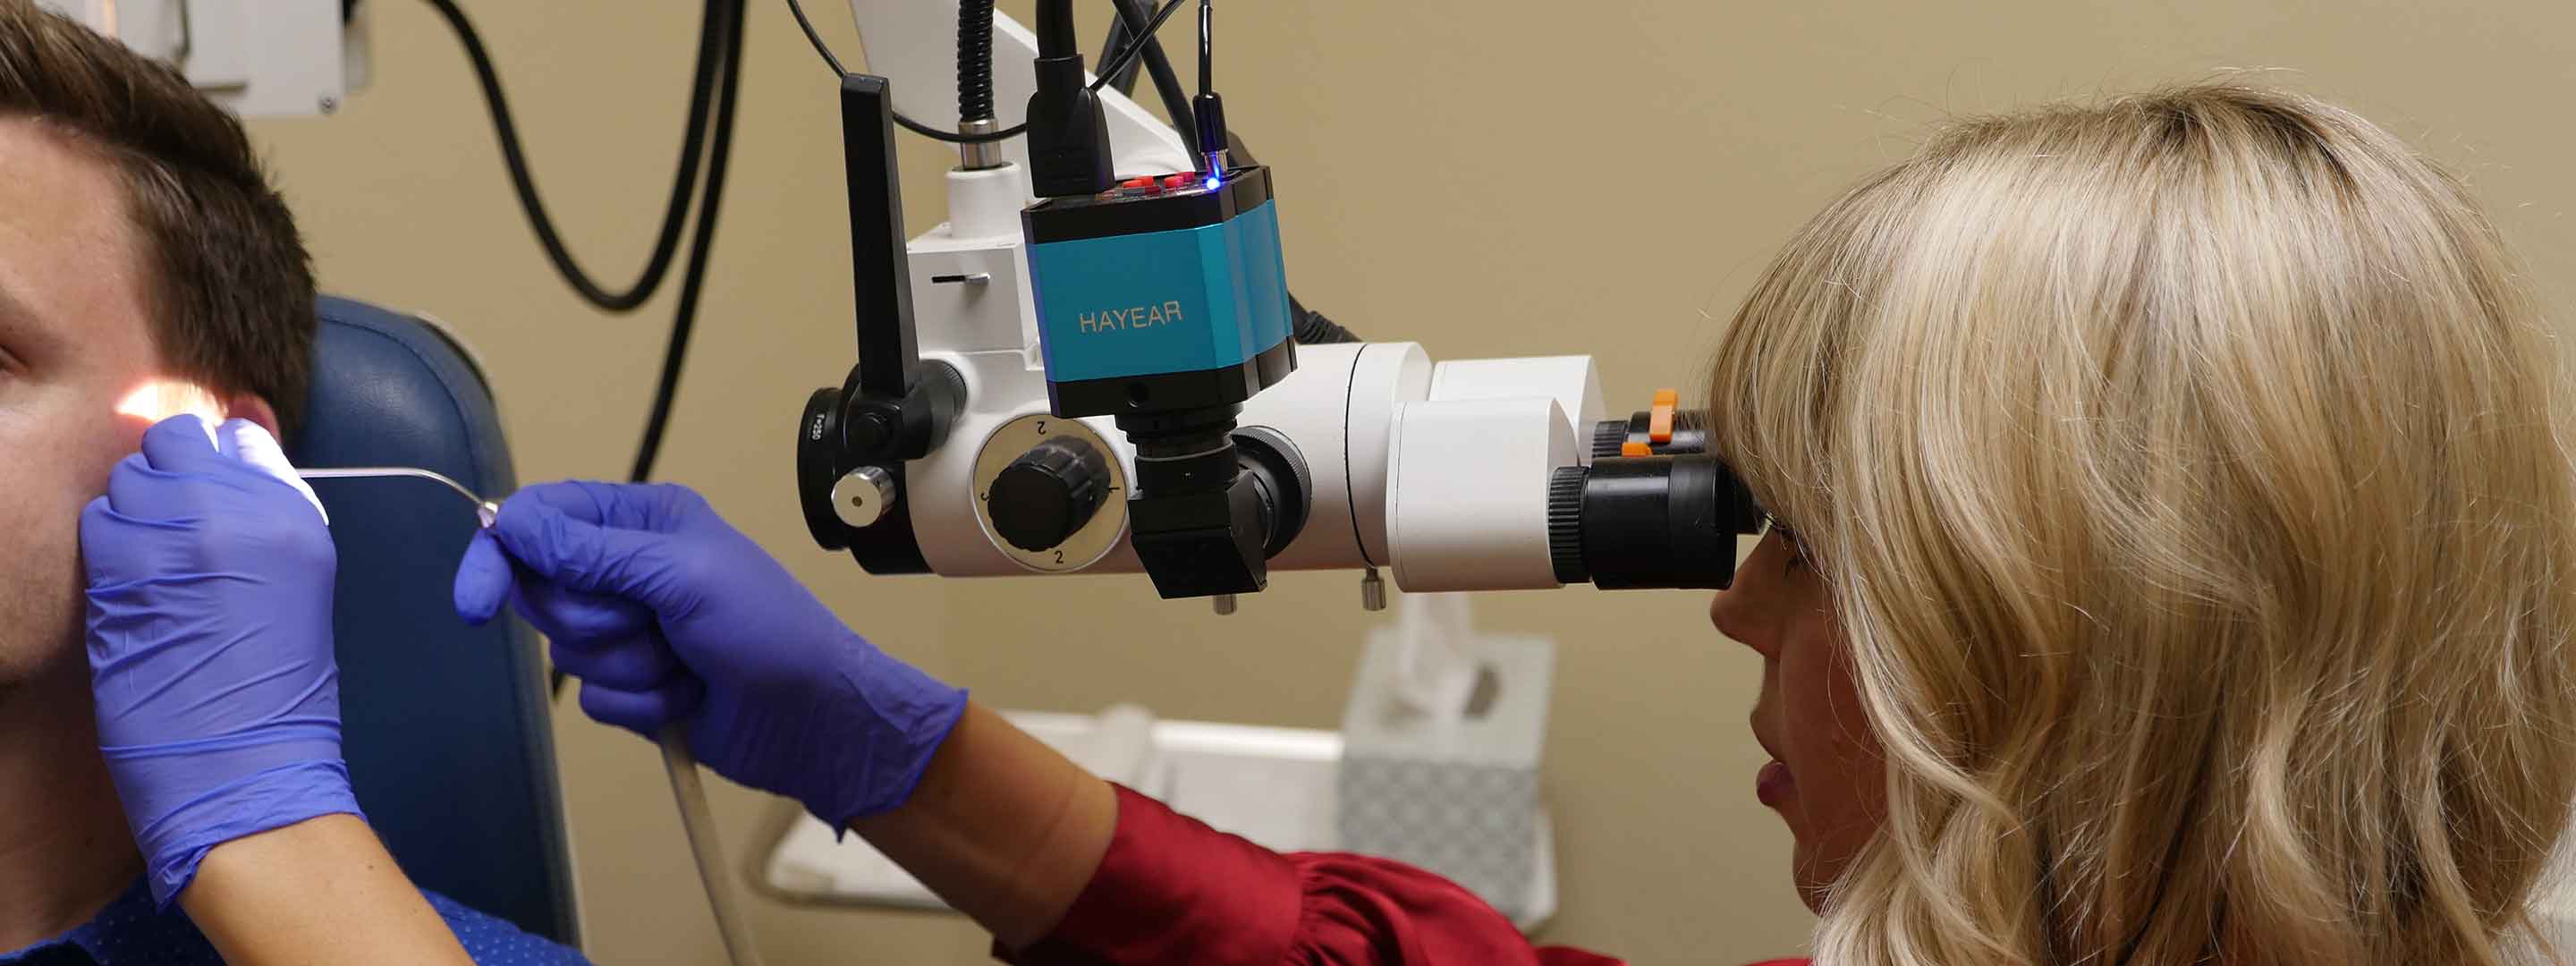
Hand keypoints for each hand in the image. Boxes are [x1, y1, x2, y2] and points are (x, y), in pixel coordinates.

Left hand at [82, 415, 355, 904]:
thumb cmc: (275, 682)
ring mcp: (182, 534)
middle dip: (167, 482)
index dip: (214, 471)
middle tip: (176, 543)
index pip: (237, 437)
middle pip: (174, 443)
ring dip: (132, 517)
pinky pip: (98, 522)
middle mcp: (242, 509)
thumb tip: (243, 413)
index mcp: (296, 513)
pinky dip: (105, 552)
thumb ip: (262, 494)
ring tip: (155, 574)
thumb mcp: (295, 574)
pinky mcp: (127, 567)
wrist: (249, 759)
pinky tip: (131, 594)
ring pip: (129, 479)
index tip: (213, 514)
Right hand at [452, 481, 966, 826]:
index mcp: (642, 520)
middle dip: (594, 620)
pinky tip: (689, 698)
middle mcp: (629, 568)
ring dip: (629, 666)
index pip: (540, 520)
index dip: (500, 557)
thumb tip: (510, 523)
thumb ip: (594, 551)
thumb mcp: (684, 575)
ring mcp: (631, 630)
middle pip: (543, 592)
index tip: (475, 602)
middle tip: (653, 622)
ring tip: (685, 662)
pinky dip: (641, 703)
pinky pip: (593, 700)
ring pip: (567, 652)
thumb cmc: (767, 628)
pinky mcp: (634, 686)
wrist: (814, 719)